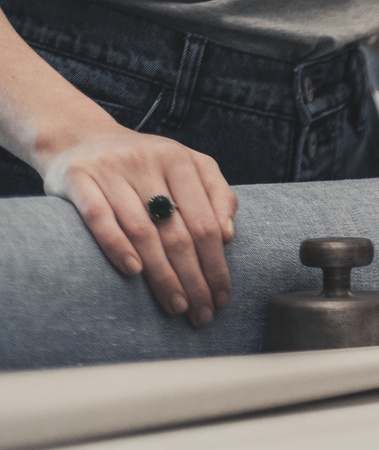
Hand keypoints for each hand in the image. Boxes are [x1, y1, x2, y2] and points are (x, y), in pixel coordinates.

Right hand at [39, 125, 236, 326]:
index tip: (222, 297)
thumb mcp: (186, 166)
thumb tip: (229, 235)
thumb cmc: (143, 163)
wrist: (78, 137)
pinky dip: (118, 246)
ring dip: (162, 274)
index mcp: (179, 160)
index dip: (217, 264)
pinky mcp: (78, 178)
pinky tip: (134, 272)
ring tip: (176, 305)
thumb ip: (215, 194)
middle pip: (178, 232)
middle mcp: (147, 161)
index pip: (205, 222)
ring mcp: (111, 170)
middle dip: (194, 278)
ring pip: (143, 231)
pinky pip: (100, 218)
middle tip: (202, 313)